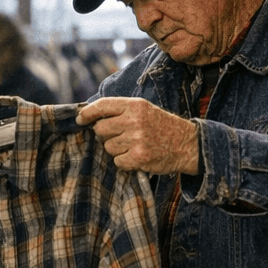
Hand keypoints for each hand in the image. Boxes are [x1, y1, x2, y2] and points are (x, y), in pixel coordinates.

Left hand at [76, 98, 199, 174]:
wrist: (188, 144)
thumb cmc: (162, 126)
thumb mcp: (144, 109)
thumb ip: (121, 110)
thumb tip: (90, 116)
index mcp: (135, 105)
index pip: (102, 106)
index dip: (87, 113)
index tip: (80, 119)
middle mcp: (135, 120)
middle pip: (101, 129)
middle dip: (106, 135)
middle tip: (121, 137)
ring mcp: (137, 139)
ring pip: (108, 147)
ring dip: (117, 150)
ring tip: (134, 146)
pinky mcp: (139, 157)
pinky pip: (118, 161)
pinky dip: (125, 162)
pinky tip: (137, 157)